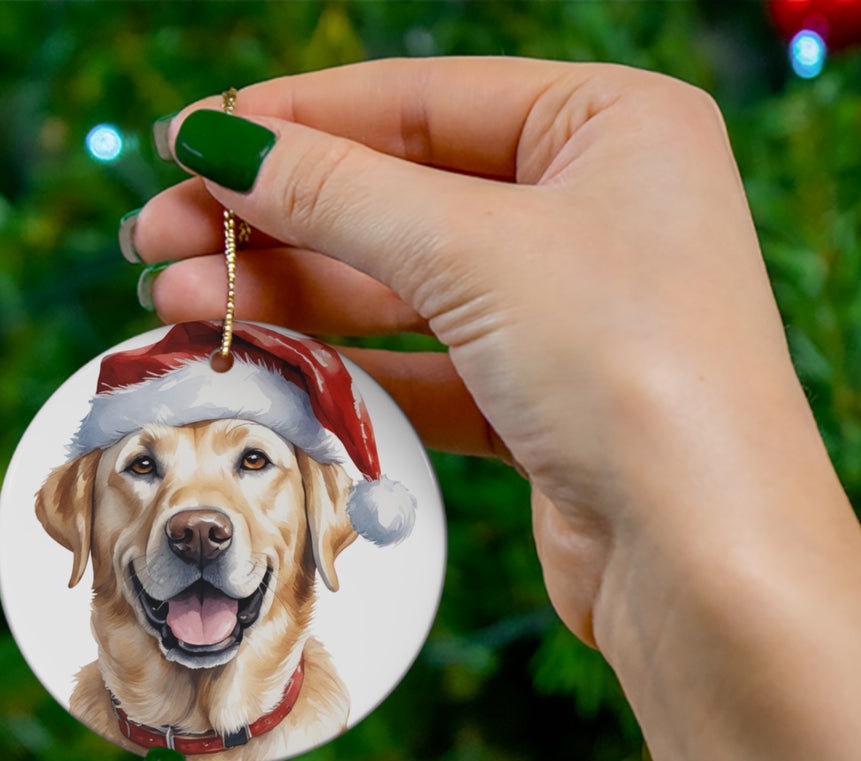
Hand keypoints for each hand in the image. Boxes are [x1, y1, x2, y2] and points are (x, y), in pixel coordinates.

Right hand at [129, 56, 821, 652]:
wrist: (705, 560)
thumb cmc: (629, 369)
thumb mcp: (475, 251)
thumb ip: (339, 192)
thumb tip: (219, 141)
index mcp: (615, 125)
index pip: (423, 100)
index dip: (295, 120)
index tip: (185, 142)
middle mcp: (602, 210)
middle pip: (404, 194)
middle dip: (276, 219)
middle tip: (155, 241)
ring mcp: (576, 313)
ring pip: (408, 287)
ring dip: (293, 295)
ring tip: (176, 305)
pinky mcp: (550, 406)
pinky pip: (430, 367)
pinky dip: (350, 367)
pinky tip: (264, 364)